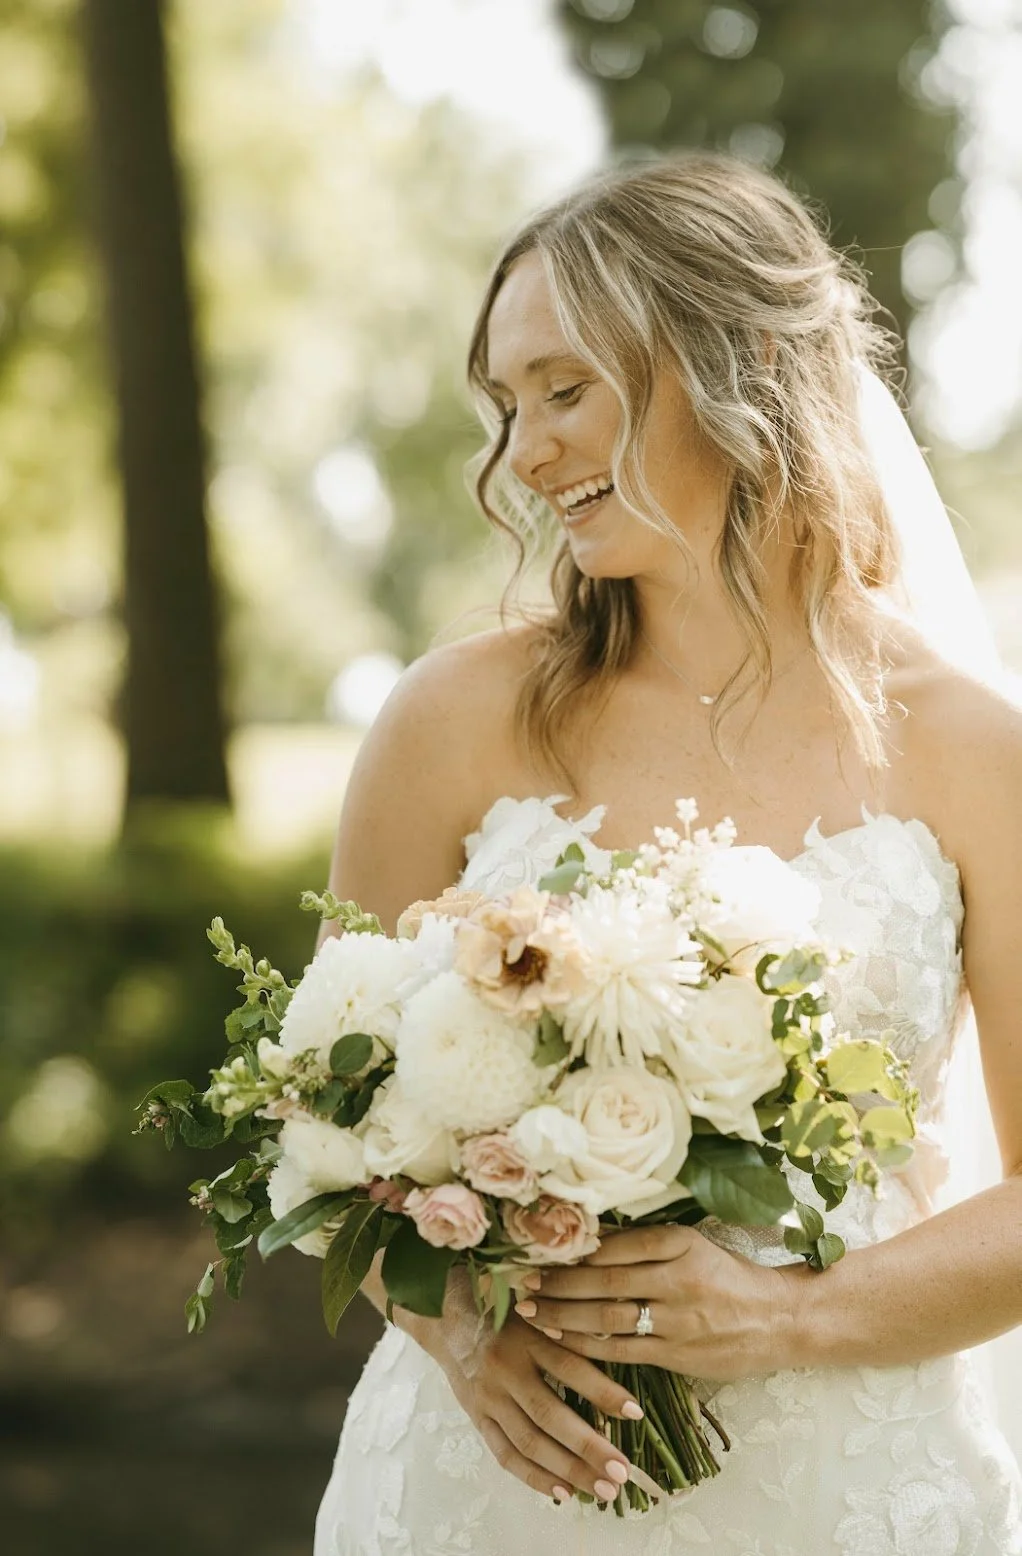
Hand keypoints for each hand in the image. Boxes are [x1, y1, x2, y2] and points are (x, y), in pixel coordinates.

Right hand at [407, 1269, 642, 1503]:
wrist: (446, 1316)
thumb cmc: (503, 1306)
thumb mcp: (536, 1305)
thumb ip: (567, 1323)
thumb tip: (615, 1341)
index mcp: (525, 1335)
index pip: (569, 1367)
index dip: (603, 1391)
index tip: (636, 1413)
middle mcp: (505, 1369)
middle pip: (550, 1415)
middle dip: (589, 1448)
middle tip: (623, 1473)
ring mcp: (489, 1398)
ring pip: (529, 1442)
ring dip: (568, 1470)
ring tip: (604, 1490)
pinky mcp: (477, 1418)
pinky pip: (506, 1454)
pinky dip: (534, 1476)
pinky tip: (564, 1493)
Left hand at [512, 1224, 798, 1381]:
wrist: (779, 1319)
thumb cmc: (730, 1277)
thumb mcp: (693, 1245)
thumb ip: (644, 1243)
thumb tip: (589, 1236)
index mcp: (681, 1242)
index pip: (616, 1244)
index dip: (573, 1250)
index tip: (540, 1249)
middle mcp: (678, 1277)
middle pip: (605, 1279)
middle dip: (558, 1282)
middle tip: (523, 1282)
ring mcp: (678, 1319)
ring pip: (609, 1316)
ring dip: (564, 1314)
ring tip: (531, 1312)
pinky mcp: (678, 1353)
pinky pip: (623, 1350)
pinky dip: (588, 1345)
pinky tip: (562, 1340)